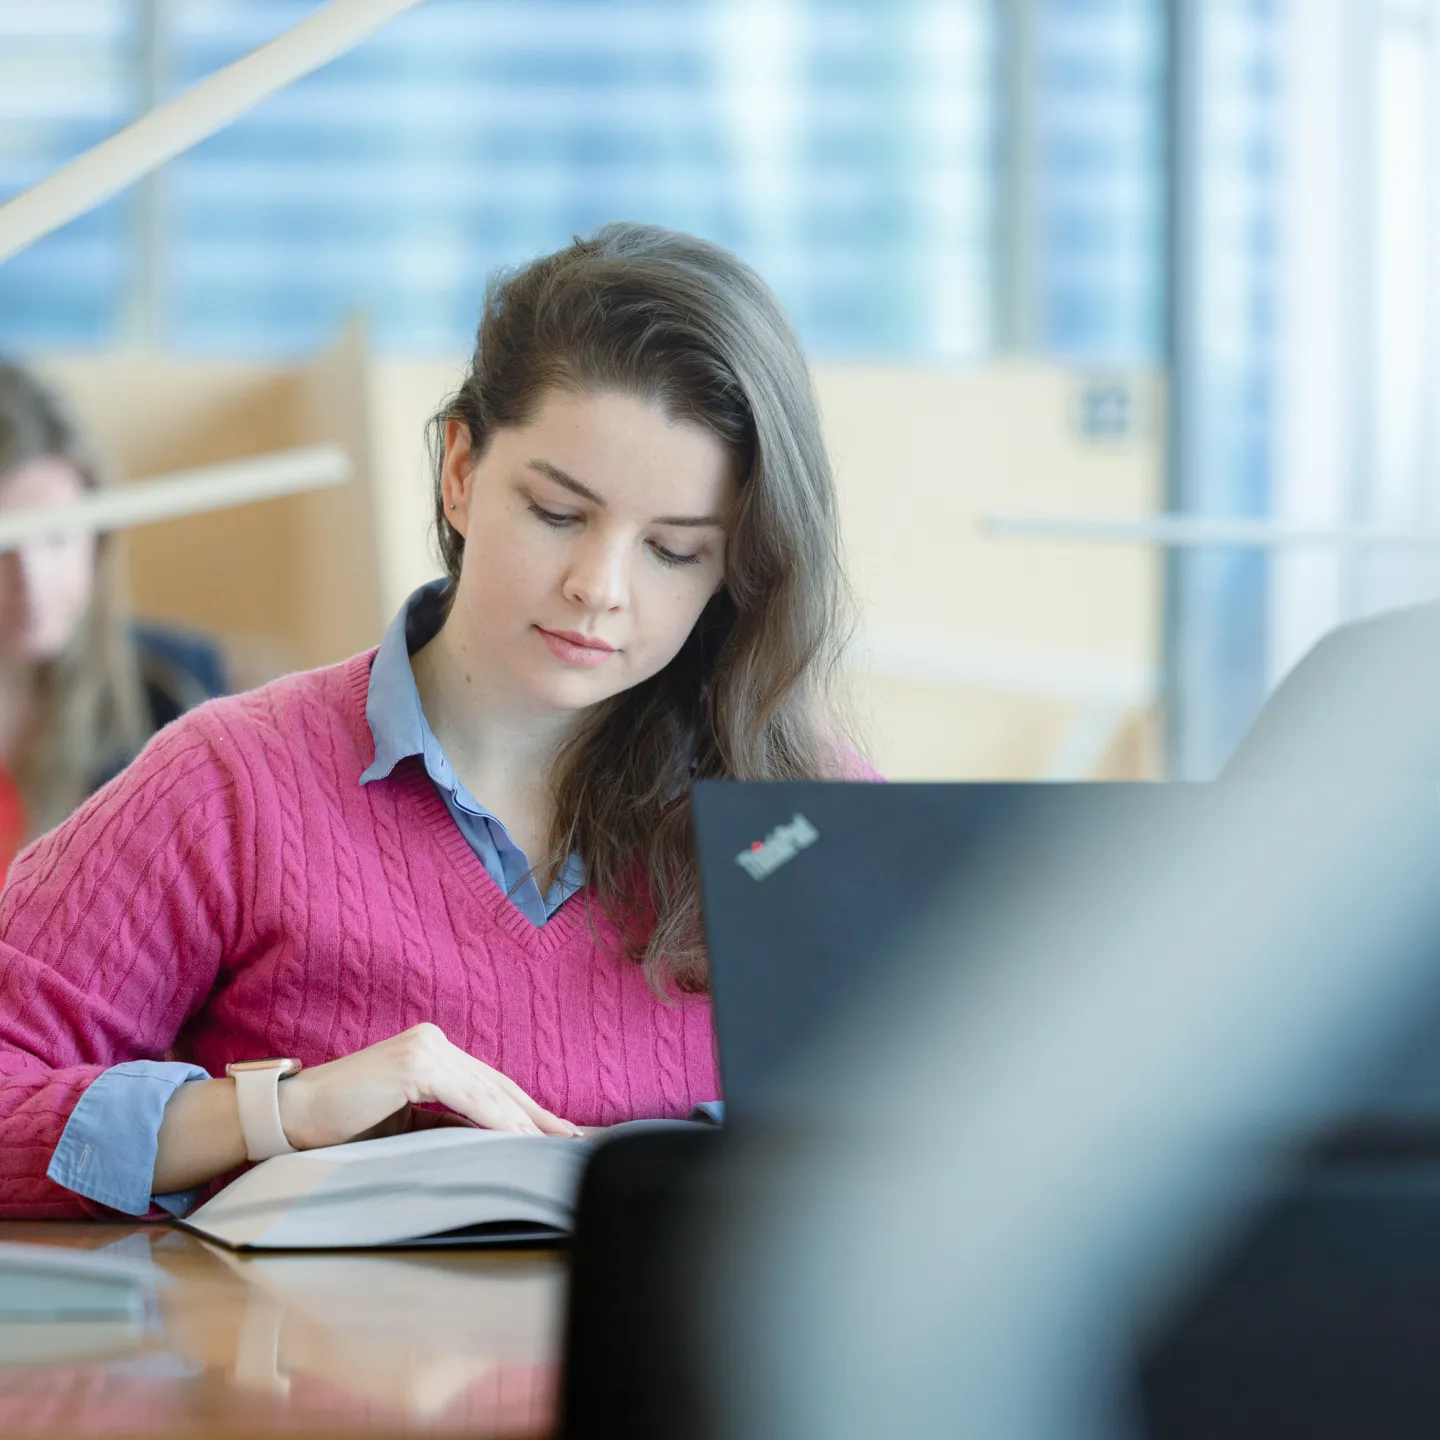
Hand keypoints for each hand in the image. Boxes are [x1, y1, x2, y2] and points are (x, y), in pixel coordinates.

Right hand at [276, 1024, 579, 1150]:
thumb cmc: (344, 1123)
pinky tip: (517, 1139)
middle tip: (571, 1138)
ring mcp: (426, 1048)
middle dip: (536, 1115)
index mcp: (433, 1051)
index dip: (525, 1109)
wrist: (293, 1116)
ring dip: (521, 1123)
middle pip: (497, 1084)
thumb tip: (489, 1141)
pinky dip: (494, 1120)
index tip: (555, 1132)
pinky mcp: (415, 1064)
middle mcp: (434, 1041)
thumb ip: (444, 1123)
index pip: (491, 1083)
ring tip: (550, 1148)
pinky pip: (466, 1097)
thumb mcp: (405, 1123)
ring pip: (487, 1091)